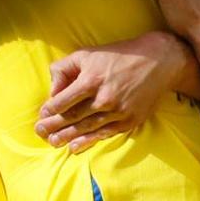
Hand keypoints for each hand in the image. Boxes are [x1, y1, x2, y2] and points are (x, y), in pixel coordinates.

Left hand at [35, 32, 192, 152]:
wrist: (158, 61)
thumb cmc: (119, 55)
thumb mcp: (88, 54)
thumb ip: (65, 69)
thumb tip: (53, 91)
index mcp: (91, 79)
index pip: (63, 101)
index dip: (49, 111)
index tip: (42, 116)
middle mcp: (104, 98)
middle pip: (72, 117)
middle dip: (53, 127)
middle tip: (40, 132)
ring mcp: (118, 111)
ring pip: (86, 128)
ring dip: (67, 137)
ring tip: (53, 142)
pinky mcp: (130, 120)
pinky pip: (105, 134)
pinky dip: (88, 141)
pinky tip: (75, 146)